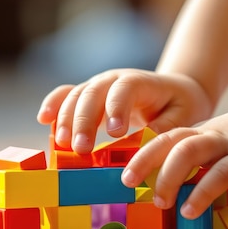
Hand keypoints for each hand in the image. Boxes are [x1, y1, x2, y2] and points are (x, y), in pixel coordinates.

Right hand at [37, 69, 213, 153]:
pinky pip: (66, 95)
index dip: (117, 107)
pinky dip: (54, 105)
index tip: (115, 133)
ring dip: (66, 119)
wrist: (172, 91)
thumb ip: (166, 126)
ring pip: (76, 95)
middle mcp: (115, 79)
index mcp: (141, 82)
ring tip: (63, 145)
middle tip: (80, 148)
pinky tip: (43, 119)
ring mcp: (98, 86)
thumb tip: (146, 141)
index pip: (125, 88)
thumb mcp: (184, 115)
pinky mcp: (88, 97)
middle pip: (94, 92)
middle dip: (84, 120)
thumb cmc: (180, 105)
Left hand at [121, 102, 227, 218]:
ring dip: (169, 177)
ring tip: (161, 203)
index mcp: (197, 133)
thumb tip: (174, 189)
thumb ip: (197, 161)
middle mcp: (206, 136)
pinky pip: (219, 175)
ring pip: (188, 152)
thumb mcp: (216, 145)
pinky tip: (191, 211)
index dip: (141, 156)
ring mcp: (225, 145)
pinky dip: (201, 193)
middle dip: (144, 161)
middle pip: (168, 141)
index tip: (126, 177)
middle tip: (130, 185)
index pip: (162, 139)